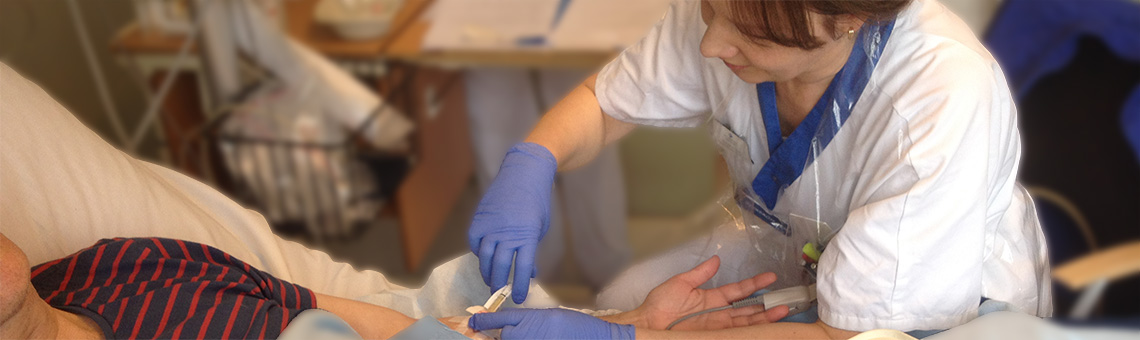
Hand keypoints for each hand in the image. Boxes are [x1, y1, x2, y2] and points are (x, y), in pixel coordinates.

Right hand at [467, 143, 557, 302]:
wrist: (524, 173)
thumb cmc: (536, 202)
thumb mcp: (539, 227)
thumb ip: (531, 249)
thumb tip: (528, 272)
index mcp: (527, 235)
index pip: (523, 269)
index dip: (520, 286)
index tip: (520, 298)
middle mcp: (507, 232)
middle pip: (500, 266)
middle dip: (499, 284)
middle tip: (500, 293)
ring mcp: (491, 225)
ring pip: (484, 257)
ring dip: (487, 272)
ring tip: (491, 280)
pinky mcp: (479, 218)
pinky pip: (475, 242)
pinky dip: (478, 253)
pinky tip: (484, 258)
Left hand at [469, 308, 634, 339]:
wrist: (596, 339)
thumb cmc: (574, 327)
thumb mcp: (549, 317)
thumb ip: (527, 321)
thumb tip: (506, 326)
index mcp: (529, 319)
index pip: (498, 319)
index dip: (483, 321)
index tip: (472, 322)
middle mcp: (525, 334)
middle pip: (501, 337)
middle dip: (501, 337)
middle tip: (510, 335)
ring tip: (533, 334)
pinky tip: (539, 337)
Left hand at [633, 256, 788, 330]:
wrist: (648, 324)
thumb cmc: (660, 304)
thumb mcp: (681, 283)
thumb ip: (700, 273)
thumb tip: (716, 259)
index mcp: (713, 298)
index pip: (739, 291)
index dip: (755, 284)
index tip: (770, 277)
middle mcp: (719, 314)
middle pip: (748, 310)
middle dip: (767, 306)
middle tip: (786, 301)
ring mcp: (718, 328)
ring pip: (746, 324)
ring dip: (764, 319)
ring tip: (782, 313)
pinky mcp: (714, 337)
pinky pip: (735, 335)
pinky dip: (749, 333)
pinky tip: (763, 330)